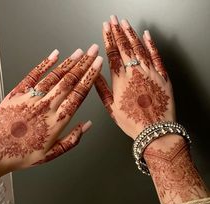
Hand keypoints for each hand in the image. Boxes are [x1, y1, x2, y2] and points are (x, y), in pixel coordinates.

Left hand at [0, 44, 102, 181]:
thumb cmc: (22, 155)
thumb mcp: (52, 154)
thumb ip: (72, 139)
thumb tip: (87, 125)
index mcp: (56, 121)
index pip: (78, 94)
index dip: (89, 78)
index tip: (97, 66)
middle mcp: (46, 107)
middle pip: (69, 81)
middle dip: (84, 64)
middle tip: (94, 52)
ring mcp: (32, 98)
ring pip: (55, 76)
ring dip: (69, 63)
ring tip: (80, 52)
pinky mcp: (18, 93)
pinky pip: (33, 75)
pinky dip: (45, 64)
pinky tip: (54, 55)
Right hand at [95, 16, 174, 138]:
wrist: (155, 130)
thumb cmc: (132, 122)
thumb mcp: (111, 108)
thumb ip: (102, 89)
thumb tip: (94, 74)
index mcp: (121, 81)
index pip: (112, 54)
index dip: (108, 39)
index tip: (105, 28)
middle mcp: (135, 73)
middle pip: (125, 47)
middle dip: (118, 31)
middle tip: (113, 19)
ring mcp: (150, 73)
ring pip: (139, 48)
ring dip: (131, 34)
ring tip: (125, 23)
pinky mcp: (162, 76)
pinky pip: (156, 56)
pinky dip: (151, 44)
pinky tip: (146, 35)